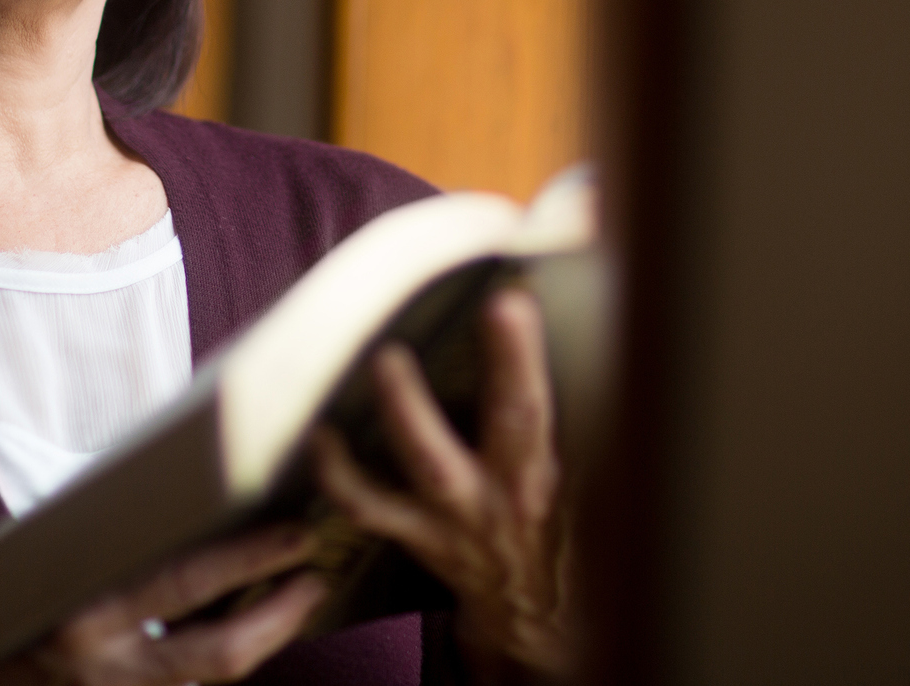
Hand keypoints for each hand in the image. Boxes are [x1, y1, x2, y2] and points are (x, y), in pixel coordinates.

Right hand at [0, 524, 326, 685]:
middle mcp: (98, 663)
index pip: (186, 580)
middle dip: (277, 611)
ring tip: (297, 596)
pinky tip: (250, 622)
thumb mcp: (46, 543)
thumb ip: (111, 526)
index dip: (252, 559)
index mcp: (80, 607)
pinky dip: (221, 655)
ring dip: (261, 637)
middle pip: (215, 650)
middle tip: (314, 569)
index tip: (296, 531)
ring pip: (208, 677)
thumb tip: (192, 486)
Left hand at [311, 287, 571, 679]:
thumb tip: (578, 328)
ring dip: (408, 410)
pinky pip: (369, 506)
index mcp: (557, 471)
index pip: (570, 407)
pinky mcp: (416, 533)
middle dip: (515, 362)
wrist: (531, 609)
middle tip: (504, 305)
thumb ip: (589, 416)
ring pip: (431, 465)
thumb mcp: (590, 478)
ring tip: (389, 357)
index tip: (542, 300)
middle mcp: (513, 491)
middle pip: (519, 421)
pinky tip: (320, 430)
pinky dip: (338, 471)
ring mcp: (460, 516)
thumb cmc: (557, 521)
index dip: (555, 359)